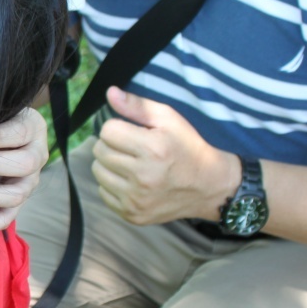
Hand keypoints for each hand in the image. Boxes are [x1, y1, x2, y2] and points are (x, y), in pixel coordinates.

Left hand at [91, 87, 237, 224]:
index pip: (108, 131)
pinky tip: (132, 182)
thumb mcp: (169, 120)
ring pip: (98, 172)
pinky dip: (112, 185)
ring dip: (109, 165)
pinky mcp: (132, 214)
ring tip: (131, 164)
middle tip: (132, 148)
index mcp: (153, 149)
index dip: (118, 128)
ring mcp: (136, 199)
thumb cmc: (187, 147)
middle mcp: (143, 177)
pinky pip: (103, 192)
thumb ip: (137, 105)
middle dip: (112, 145)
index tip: (133, 133)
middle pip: (99, 151)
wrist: (209, 187)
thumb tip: (110, 92)